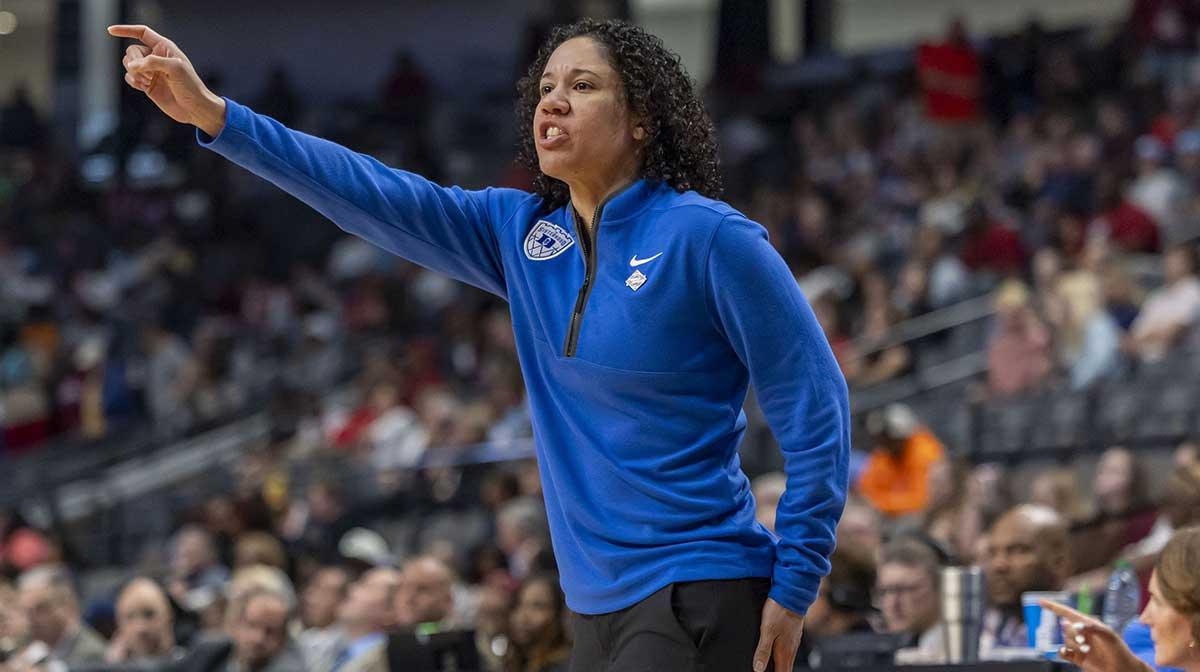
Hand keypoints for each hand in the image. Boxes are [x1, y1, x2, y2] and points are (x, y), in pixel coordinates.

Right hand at [107, 24, 225, 136]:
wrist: (195, 108)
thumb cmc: (190, 86)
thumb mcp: (175, 68)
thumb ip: (153, 62)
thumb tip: (132, 66)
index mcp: (164, 47)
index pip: (142, 32)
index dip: (126, 30)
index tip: (110, 31)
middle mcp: (156, 57)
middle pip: (131, 51)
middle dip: (134, 61)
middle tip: (147, 74)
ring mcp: (151, 71)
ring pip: (128, 64)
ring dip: (134, 73)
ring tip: (148, 81)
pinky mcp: (147, 85)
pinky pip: (130, 78)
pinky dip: (133, 81)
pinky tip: (144, 87)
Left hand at [753, 598, 804, 671]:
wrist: (792, 594)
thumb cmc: (779, 611)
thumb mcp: (767, 631)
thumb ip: (763, 650)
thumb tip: (758, 668)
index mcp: (785, 651)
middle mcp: (791, 647)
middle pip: (786, 668)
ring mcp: (794, 640)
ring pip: (788, 659)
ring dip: (782, 665)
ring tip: (775, 668)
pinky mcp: (794, 633)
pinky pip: (789, 649)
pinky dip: (784, 655)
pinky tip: (779, 652)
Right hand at [1039, 600, 1150, 671]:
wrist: (1124, 671)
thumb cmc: (1120, 651)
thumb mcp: (1109, 635)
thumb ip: (1092, 627)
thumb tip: (1075, 624)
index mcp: (1089, 624)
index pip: (1067, 613)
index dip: (1053, 607)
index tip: (1040, 601)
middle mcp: (1083, 634)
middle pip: (1066, 628)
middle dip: (1072, 633)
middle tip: (1085, 641)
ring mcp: (1080, 646)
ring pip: (1065, 640)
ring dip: (1073, 644)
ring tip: (1087, 650)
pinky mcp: (1078, 659)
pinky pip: (1063, 652)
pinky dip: (1063, 652)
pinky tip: (1068, 653)